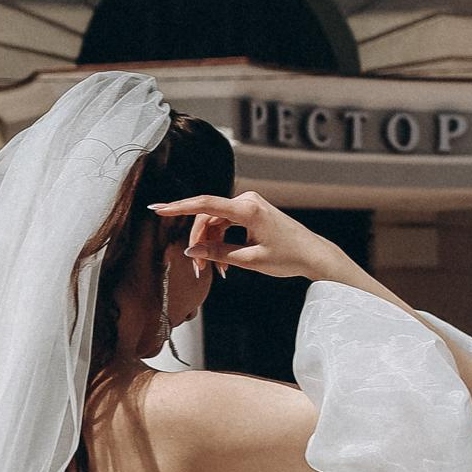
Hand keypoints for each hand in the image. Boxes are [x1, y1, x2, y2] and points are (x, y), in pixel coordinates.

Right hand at [154, 190, 374, 292]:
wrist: (314, 254)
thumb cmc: (289, 256)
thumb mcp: (250, 260)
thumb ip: (218, 253)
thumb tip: (192, 250)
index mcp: (248, 209)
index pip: (205, 204)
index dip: (178, 207)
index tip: (158, 208)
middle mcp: (247, 201)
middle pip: (208, 217)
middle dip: (199, 241)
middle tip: (197, 268)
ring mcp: (249, 204)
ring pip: (215, 222)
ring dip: (209, 244)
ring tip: (212, 270)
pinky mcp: (251, 211)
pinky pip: (226, 223)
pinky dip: (220, 241)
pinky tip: (222, 263)